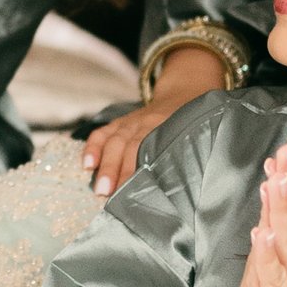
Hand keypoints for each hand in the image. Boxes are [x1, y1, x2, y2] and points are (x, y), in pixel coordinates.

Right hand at [82, 52, 225, 194]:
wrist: (186, 91)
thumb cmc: (195, 124)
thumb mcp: (200, 136)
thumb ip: (191, 157)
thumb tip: (189, 191)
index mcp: (170, 126)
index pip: (148, 148)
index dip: (137, 169)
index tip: (132, 192)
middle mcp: (147, 122)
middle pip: (127, 146)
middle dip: (115, 171)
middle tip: (107, 194)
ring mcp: (131, 121)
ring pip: (114, 141)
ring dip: (104, 165)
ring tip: (98, 189)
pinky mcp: (121, 123)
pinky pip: (103, 132)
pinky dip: (92, 147)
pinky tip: (86, 165)